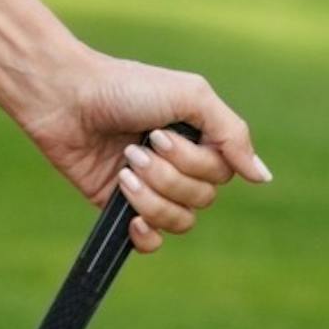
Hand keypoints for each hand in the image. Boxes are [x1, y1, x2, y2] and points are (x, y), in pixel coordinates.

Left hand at [22, 51, 266, 253]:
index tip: (160, 134)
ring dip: (151, 198)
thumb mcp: (189, 95)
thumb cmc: (125, 87)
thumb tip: (263, 177)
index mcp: (198, 137)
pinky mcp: (119, 206)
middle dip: (167, 176)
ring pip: (179, 221)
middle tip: (135, 148)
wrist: (65, 98)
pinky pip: (151, 242)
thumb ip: (231, 133)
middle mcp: (178, 164)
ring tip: (123, 169)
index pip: (223, 173)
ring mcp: (150, 187)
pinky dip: (146, 234)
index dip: (194, 162)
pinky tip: (131, 218)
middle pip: (201, 199)